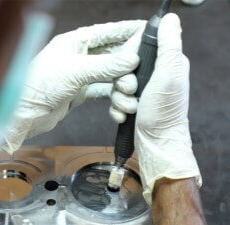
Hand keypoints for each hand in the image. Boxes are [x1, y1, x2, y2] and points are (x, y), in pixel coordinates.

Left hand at [3, 20, 145, 153]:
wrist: (24, 114)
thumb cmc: (39, 85)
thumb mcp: (75, 71)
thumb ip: (105, 65)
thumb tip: (132, 59)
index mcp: (75, 41)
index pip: (107, 32)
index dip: (127, 31)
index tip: (146, 30)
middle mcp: (78, 56)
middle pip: (112, 56)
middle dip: (127, 67)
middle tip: (137, 78)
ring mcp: (80, 75)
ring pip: (110, 76)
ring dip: (122, 87)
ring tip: (127, 97)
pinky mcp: (79, 92)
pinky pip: (103, 91)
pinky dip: (113, 99)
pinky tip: (119, 108)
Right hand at [134, 13, 201, 204]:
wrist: (155, 143)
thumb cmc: (164, 113)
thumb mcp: (168, 75)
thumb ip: (169, 46)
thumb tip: (170, 19)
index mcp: (166, 63)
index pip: (139, 47)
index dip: (129, 57)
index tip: (131, 69)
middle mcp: (154, 75)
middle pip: (123, 67)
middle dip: (122, 82)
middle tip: (132, 91)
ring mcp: (142, 91)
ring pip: (117, 85)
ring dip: (119, 98)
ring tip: (131, 108)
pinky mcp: (132, 104)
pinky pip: (115, 100)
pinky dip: (117, 109)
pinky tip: (124, 116)